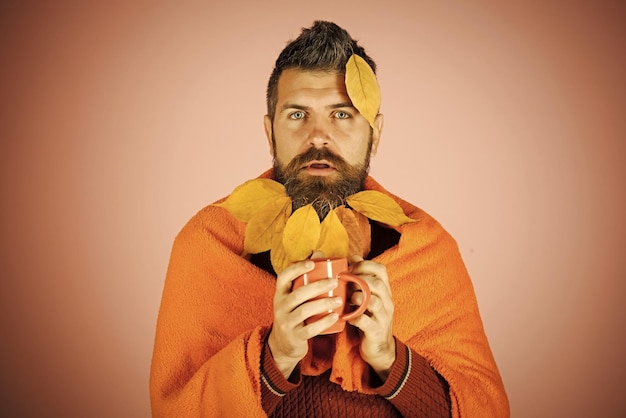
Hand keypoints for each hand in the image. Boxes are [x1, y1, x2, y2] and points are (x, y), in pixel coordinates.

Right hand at [268, 253, 341, 377]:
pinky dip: (323, 322)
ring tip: (339, 299)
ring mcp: (286, 322)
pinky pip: (309, 329)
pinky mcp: (294, 336)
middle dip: (318, 286)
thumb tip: (319, 252)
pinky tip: (335, 316)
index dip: (296, 269)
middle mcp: (280, 306)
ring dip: (323, 304)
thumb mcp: (294, 296)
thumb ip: (305, 277)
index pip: (284, 277)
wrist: (283, 344)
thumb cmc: (294, 313)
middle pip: (298, 294)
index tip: (312, 264)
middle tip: (335, 281)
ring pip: (304, 311)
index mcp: (280, 293)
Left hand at [347, 255, 395, 380]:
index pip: (381, 270)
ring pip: (373, 301)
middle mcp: (386, 302)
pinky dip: (354, 318)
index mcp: (384, 291)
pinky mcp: (376, 331)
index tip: (350, 267)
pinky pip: (365, 321)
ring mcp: (383, 317)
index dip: (365, 264)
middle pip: (377, 283)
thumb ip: (362, 279)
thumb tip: (354, 257)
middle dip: (358, 279)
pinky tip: (347, 317)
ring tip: (349, 299)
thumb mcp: (368, 297)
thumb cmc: (370, 318)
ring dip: (357, 297)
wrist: (380, 349)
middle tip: (345, 282)